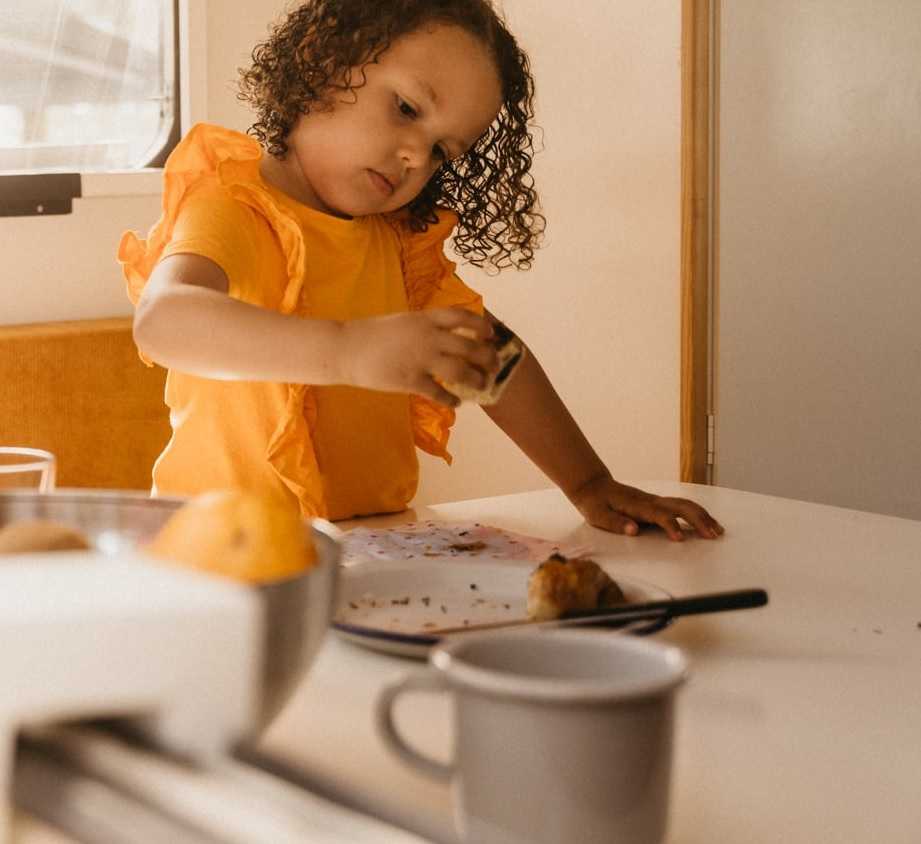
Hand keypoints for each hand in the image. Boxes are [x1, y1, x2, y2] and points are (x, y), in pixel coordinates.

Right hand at [340, 308, 498, 405]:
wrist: (347, 348)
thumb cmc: (373, 333)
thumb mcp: (404, 321)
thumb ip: (426, 327)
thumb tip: (448, 334)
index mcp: (426, 319)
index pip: (463, 317)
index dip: (481, 326)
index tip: (491, 334)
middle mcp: (428, 337)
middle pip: (470, 347)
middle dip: (487, 358)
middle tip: (494, 366)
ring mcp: (421, 359)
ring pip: (461, 371)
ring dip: (476, 380)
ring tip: (481, 385)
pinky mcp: (411, 381)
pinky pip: (440, 393)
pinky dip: (451, 399)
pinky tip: (456, 403)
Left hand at [567, 474, 724, 540]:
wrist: (594, 486)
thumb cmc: (595, 503)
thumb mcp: (598, 515)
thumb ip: (615, 523)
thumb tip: (633, 530)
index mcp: (637, 505)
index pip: (658, 515)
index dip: (670, 525)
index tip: (680, 539)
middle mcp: (650, 501)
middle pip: (680, 506)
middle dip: (698, 520)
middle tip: (713, 536)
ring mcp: (655, 500)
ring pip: (684, 504)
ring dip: (702, 516)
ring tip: (718, 531)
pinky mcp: (657, 503)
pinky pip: (681, 506)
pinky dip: (697, 513)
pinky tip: (707, 522)